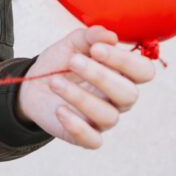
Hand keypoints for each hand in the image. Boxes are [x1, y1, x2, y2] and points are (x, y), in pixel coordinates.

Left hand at [16, 26, 155, 147]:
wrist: (32, 84)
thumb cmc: (60, 63)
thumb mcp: (71, 44)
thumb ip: (89, 37)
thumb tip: (109, 36)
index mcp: (121, 74)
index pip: (143, 71)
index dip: (125, 60)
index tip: (96, 49)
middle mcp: (117, 98)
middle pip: (129, 94)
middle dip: (100, 76)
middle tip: (73, 61)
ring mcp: (103, 119)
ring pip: (109, 116)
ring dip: (79, 97)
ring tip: (54, 82)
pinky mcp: (86, 135)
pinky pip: (93, 140)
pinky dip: (77, 126)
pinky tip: (60, 110)